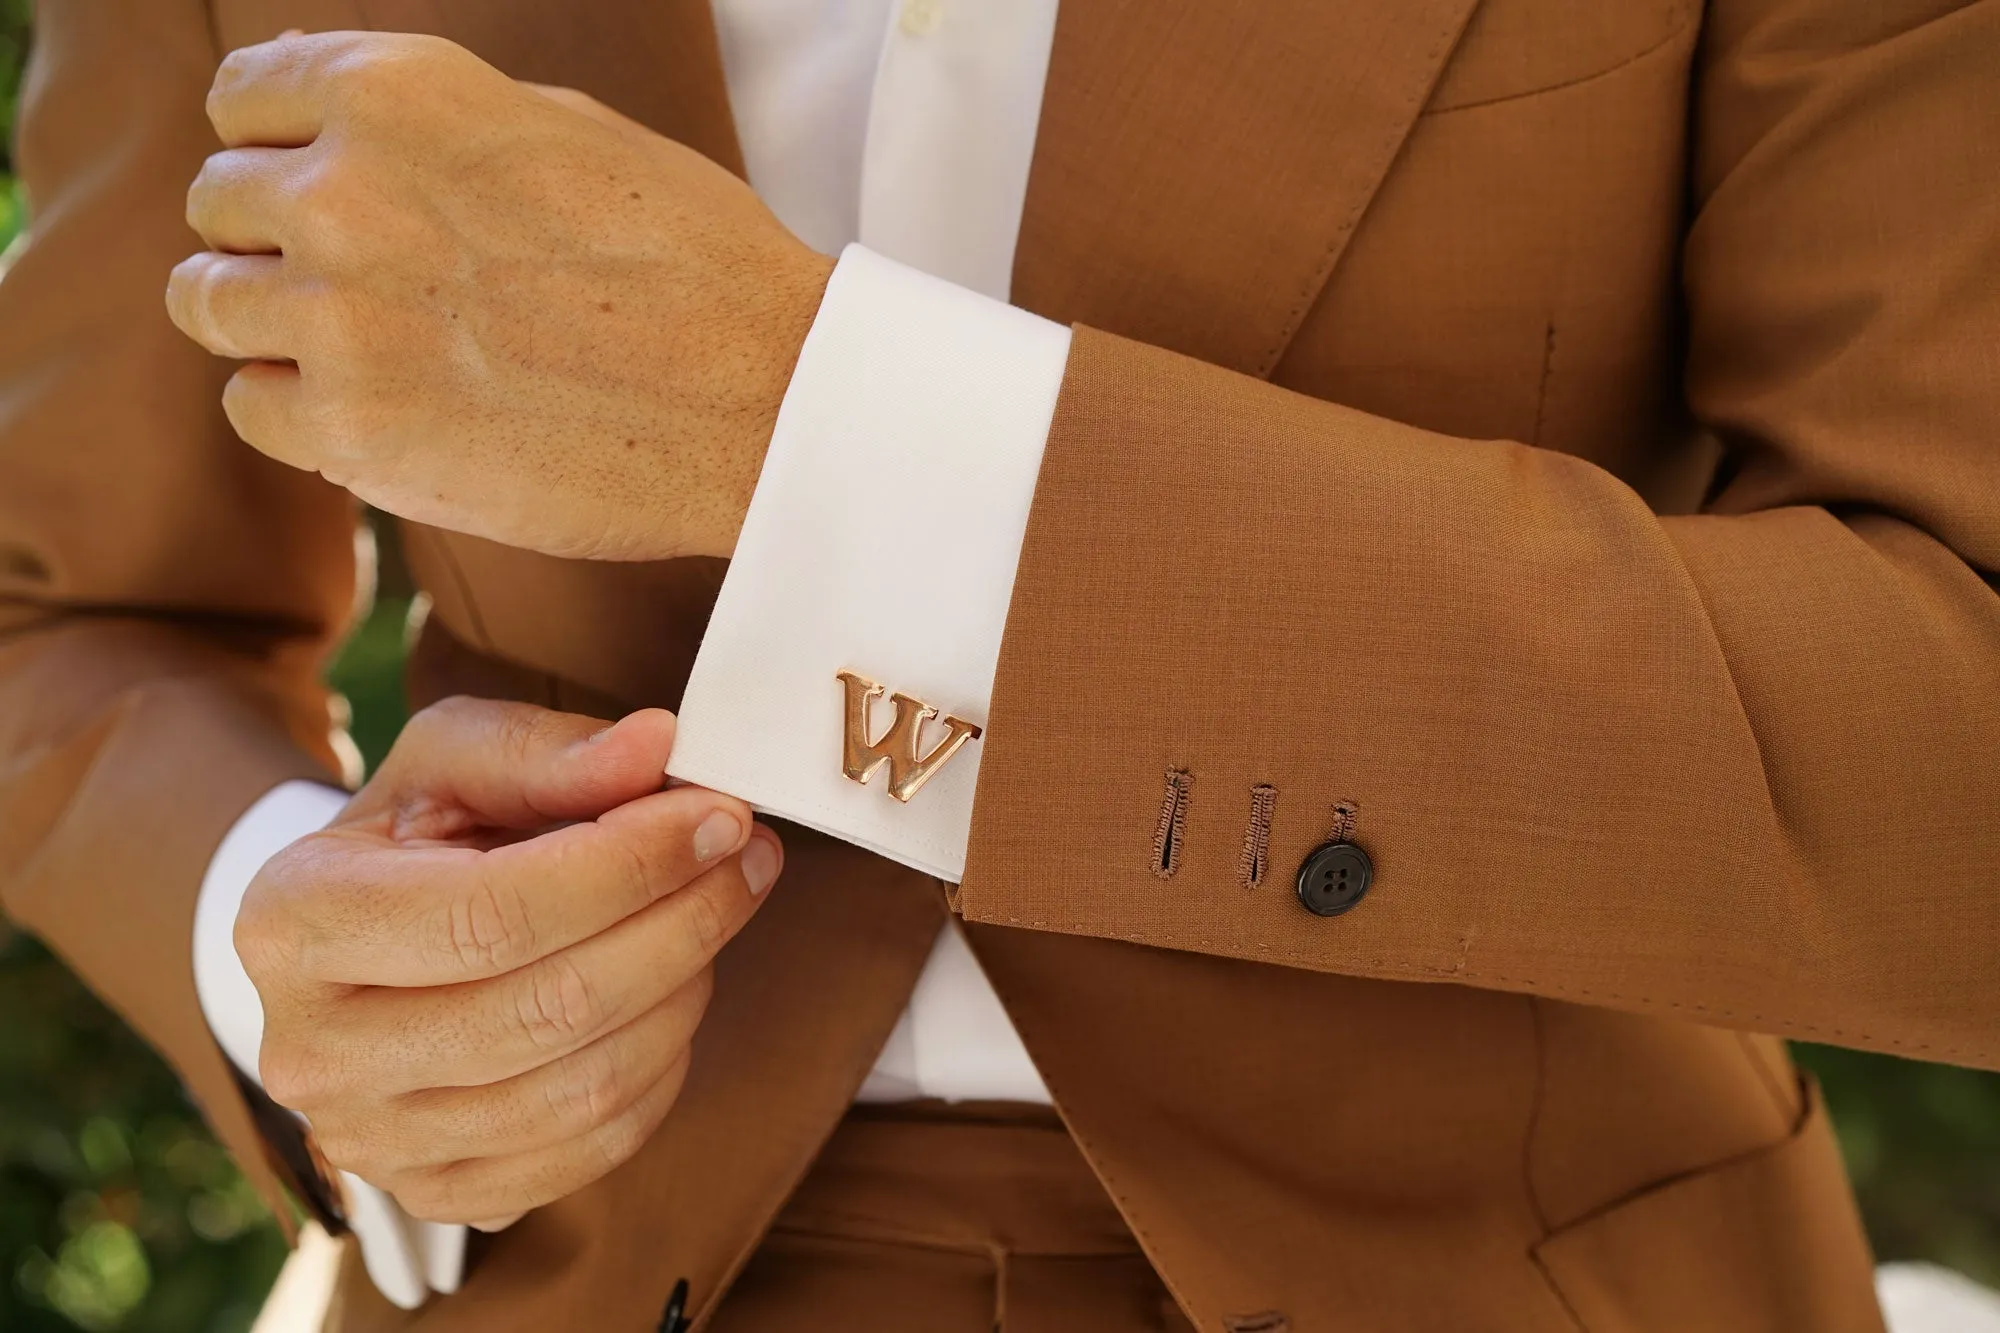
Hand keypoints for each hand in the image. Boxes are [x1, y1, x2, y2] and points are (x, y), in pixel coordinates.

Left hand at [165, 31, 833, 562]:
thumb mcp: (566, 133)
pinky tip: (385, 414)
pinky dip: (301, 414)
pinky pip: (252, 406)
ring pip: (208, 305)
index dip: (275, 151)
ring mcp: (340, 314)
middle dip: (275, 244)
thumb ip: (432, 125)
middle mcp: (347, 189)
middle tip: (364, 292)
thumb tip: (337, 130)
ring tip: (369, 355)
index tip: (312, 194)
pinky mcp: (352, 430)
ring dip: (274, 328)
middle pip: (219, 206)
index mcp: (401, 92)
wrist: (768, 401)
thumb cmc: (695, 265)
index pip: (243, 103)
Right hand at [235, 698, 783, 1224]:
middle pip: (549, 1008)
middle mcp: (313, 1052)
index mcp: (293, 922)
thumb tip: (657, 748)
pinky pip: (592, 1148)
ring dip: (685, 991)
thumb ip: (546, 750)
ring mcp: (372, 1141)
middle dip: (681, 923)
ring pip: (583, 1087)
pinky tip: (675, 992)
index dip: (628, 866)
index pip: (491, 914)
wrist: (355, 945)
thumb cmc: (413, 840)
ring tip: (714, 913)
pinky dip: (664, 1069)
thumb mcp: (450, 761)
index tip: (717, 816)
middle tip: (746, 857)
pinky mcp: (439, 1194)